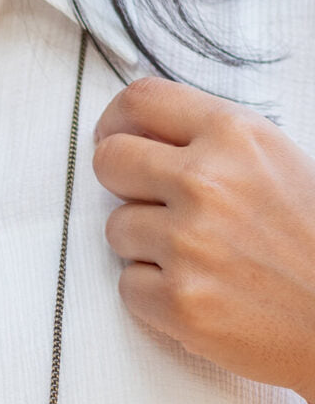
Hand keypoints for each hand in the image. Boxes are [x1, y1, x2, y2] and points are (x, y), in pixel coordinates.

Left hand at [92, 76, 314, 403]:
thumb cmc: (314, 240)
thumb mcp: (275, 162)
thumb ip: (209, 142)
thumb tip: (141, 133)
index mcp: (234, 135)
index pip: (140, 101)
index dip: (116, 122)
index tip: (114, 138)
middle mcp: (206, 181)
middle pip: (109, 161)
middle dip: (123, 183)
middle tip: (153, 204)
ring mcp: (188, 243)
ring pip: (117, 228)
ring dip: (146, 245)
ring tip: (200, 258)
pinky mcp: (178, 301)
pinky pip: (127, 285)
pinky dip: (155, 294)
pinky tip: (202, 292)